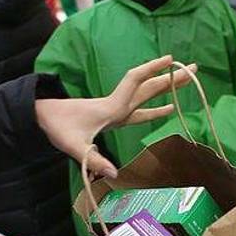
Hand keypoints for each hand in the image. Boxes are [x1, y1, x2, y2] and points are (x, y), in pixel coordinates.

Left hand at [35, 55, 194, 177]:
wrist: (42, 117)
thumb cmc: (57, 127)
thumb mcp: (74, 146)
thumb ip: (94, 161)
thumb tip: (113, 174)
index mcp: (112, 107)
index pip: (136, 82)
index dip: (153, 70)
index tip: (171, 61)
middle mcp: (117, 105)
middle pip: (149, 87)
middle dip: (171, 79)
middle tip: (193, 69)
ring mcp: (116, 110)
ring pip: (146, 96)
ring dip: (165, 89)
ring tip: (185, 81)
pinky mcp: (113, 117)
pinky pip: (140, 109)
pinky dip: (155, 107)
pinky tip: (166, 108)